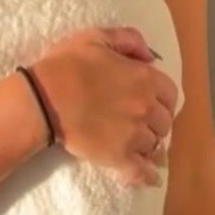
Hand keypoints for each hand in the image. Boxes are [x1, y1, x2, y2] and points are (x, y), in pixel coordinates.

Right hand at [29, 26, 178, 187]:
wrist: (45, 97)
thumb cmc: (68, 64)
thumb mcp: (99, 37)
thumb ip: (129, 40)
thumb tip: (151, 56)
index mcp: (144, 78)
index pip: (170, 94)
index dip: (162, 98)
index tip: (153, 102)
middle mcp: (146, 107)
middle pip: (164, 122)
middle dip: (156, 122)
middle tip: (143, 123)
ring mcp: (134, 134)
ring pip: (154, 145)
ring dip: (148, 144)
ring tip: (139, 145)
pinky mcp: (118, 157)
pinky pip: (141, 171)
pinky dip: (148, 176)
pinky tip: (151, 178)